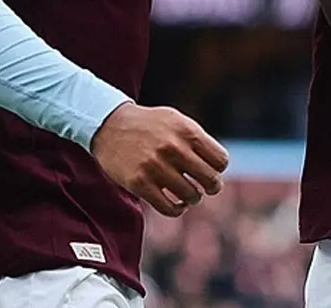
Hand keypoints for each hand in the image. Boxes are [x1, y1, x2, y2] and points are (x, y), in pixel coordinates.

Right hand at [89, 103, 229, 217]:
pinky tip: (177, 203)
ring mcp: (155, 166)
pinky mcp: (139, 183)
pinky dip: (178, 210)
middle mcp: (173, 148)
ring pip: (192, 196)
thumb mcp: (176, 121)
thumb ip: (198, 140)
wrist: (109, 125)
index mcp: (187, 131)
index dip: (218, 168)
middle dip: (212, 187)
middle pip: (210, 180)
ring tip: (188, 193)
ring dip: (193, 198)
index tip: (211, 169)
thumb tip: (219, 166)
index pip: (220, 161)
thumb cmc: (149, 125)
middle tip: (207, 187)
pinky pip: (169, 208)